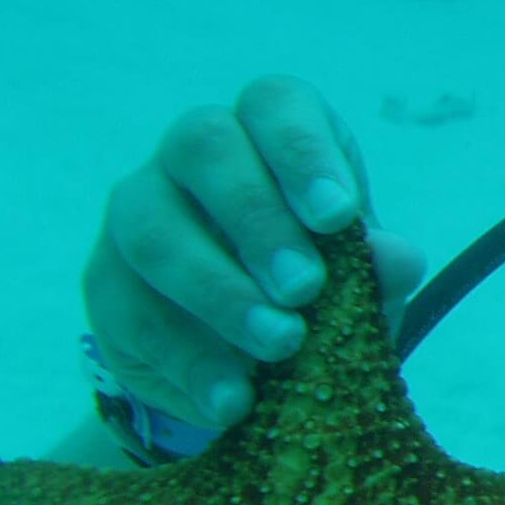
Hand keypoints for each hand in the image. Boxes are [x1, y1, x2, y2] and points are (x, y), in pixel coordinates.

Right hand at [83, 76, 426, 428]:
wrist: (248, 356)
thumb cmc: (319, 287)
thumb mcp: (361, 279)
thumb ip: (379, 268)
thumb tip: (398, 258)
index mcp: (268, 132)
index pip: (275, 105)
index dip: (303, 151)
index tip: (338, 215)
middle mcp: (193, 155)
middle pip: (204, 149)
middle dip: (258, 220)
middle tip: (305, 289)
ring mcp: (138, 212)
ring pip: (156, 231)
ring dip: (221, 293)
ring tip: (280, 345)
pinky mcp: (106, 283)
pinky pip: (134, 314)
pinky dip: (190, 362)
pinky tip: (234, 399)